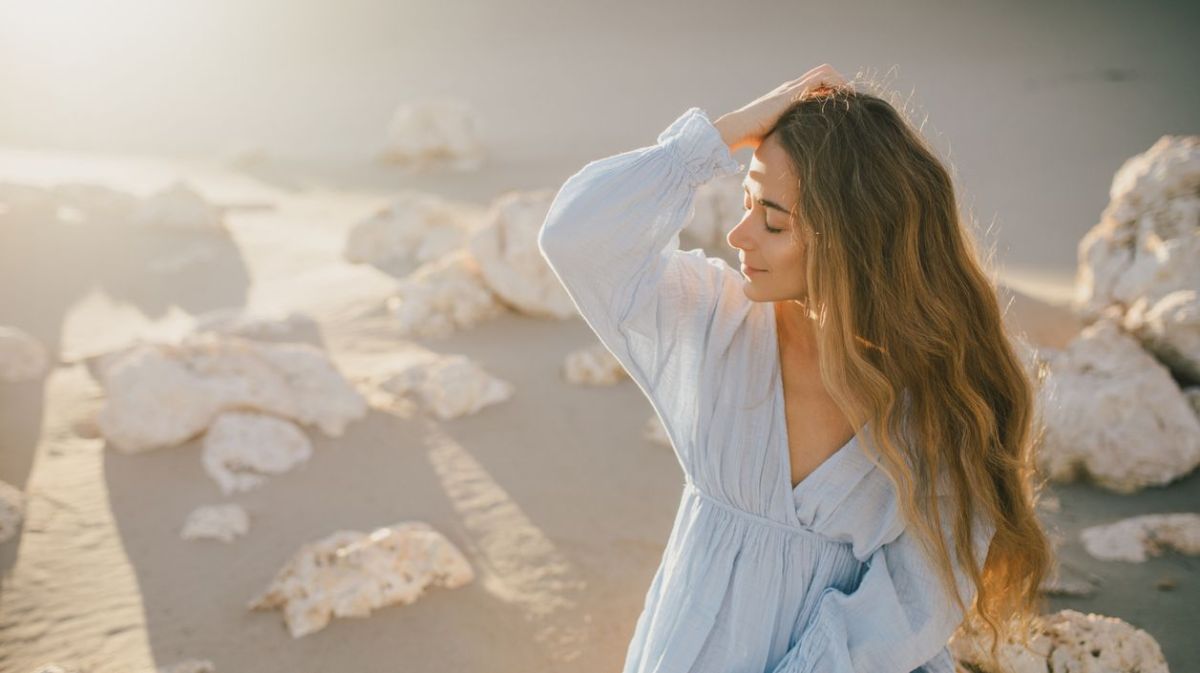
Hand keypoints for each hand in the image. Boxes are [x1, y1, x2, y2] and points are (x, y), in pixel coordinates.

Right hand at [713, 64, 848, 151]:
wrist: (738, 129)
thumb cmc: (752, 139)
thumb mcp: (777, 136)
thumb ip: (789, 136)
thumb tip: (798, 155)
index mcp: (787, 98)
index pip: (814, 86)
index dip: (829, 92)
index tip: (841, 108)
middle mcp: (791, 88)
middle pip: (822, 74)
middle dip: (839, 85)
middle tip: (850, 102)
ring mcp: (792, 87)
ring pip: (825, 72)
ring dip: (840, 82)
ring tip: (851, 99)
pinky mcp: (793, 90)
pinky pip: (822, 77)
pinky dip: (836, 84)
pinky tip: (844, 99)